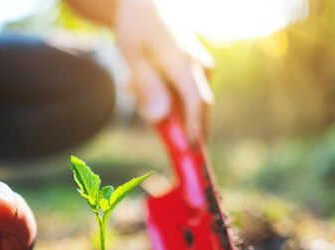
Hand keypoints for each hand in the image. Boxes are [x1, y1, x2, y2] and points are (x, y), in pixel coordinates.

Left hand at [114, 0, 213, 140]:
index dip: (194, 129)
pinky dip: (162, 97)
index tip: (187, 150)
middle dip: (178, 126)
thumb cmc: (138, 29)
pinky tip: (138, 80)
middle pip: (198, 109)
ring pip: (186, 104)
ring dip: (160, 105)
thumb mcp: (133, 57)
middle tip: (154, 130)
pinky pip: (183, 96)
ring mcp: (202, 69)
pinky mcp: (197, 72)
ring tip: (132, 82)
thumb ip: (147, 88)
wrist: (147, 5)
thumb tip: (159, 119)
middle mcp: (201, 67)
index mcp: (185, 63)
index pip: (197, 102)